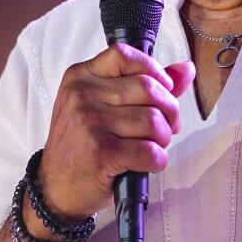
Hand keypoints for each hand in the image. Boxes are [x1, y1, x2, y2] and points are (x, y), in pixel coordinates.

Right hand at [39, 44, 194, 219]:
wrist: (55, 186)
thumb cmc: (82, 144)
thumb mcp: (101, 105)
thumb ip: (143, 83)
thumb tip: (185, 69)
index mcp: (81, 77)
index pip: (125, 55)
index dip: (153, 69)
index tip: (163, 89)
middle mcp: (82, 95)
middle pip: (149, 88)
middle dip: (168, 110)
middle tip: (165, 126)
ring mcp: (90, 124)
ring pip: (154, 120)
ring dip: (163, 138)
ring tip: (152, 145)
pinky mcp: (101, 153)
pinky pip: (150, 151)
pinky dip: (158, 160)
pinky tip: (148, 163)